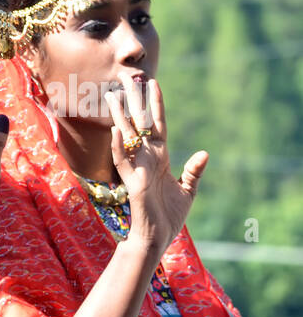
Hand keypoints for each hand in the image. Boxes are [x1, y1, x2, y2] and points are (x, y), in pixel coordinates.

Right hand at [106, 77, 207, 253]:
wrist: (158, 237)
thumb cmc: (169, 216)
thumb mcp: (188, 190)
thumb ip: (193, 171)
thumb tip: (203, 153)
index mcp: (159, 158)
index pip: (157, 125)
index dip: (156, 105)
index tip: (154, 83)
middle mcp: (146, 159)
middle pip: (139, 124)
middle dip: (134, 102)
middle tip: (127, 79)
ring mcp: (138, 169)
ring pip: (126, 138)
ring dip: (119, 117)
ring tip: (113, 97)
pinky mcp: (133, 182)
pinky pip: (123, 161)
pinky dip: (119, 146)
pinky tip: (116, 131)